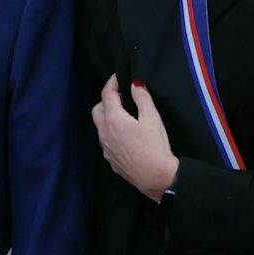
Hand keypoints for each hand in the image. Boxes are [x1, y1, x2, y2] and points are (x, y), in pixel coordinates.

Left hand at [90, 76, 178, 198]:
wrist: (156, 177)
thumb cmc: (155, 146)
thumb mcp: (152, 118)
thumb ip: (142, 98)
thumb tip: (135, 84)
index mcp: (113, 119)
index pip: (107, 94)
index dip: (112, 82)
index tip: (119, 76)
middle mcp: (104, 133)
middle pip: (97, 109)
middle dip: (107, 100)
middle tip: (123, 98)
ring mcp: (105, 148)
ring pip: (100, 126)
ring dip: (108, 117)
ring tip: (126, 116)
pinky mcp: (110, 159)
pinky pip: (106, 140)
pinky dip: (112, 132)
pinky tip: (126, 135)